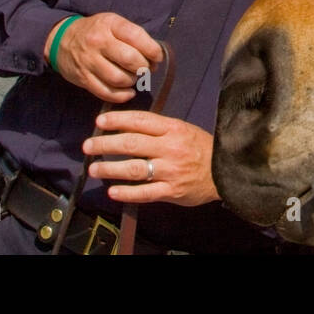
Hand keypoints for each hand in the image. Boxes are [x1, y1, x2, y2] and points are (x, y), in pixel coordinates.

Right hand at [45, 12, 162, 102]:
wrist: (61, 39)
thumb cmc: (96, 31)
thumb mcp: (113, 23)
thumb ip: (133, 35)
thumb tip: (155, 56)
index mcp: (109, 24)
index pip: (137, 37)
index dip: (152, 50)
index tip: (157, 57)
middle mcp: (98, 42)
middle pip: (130, 59)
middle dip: (144, 67)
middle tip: (147, 69)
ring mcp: (89, 61)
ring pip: (119, 79)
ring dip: (133, 82)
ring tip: (135, 78)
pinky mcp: (83, 78)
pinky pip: (106, 93)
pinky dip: (122, 96)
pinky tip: (128, 92)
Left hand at [81, 111, 219, 206]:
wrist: (226, 170)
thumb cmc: (200, 148)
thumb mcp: (183, 130)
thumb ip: (158, 129)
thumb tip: (127, 126)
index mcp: (173, 129)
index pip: (140, 121)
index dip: (117, 120)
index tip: (100, 121)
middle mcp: (170, 148)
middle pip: (131, 143)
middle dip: (105, 144)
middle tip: (88, 146)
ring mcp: (170, 170)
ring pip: (135, 168)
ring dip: (110, 168)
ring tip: (94, 169)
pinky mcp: (171, 191)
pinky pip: (145, 192)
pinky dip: (127, 192)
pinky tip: (112, 191)